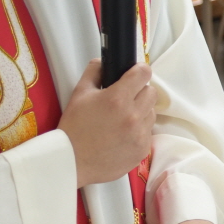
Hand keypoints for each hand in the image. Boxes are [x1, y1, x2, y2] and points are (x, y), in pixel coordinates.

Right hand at [59, 59, 155, 187]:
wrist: (72, 162)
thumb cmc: (74, 128)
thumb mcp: (79, 94)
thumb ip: (94, 72)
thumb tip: (104, 62)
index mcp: (117, 98)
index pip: (144, 73)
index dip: (139, 71)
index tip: (135, 74)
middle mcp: (133, 116)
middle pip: (151, 92)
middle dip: (140, 92)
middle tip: (125, 98)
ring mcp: (139, 135)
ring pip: (151, 113)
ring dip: (141, 111)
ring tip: (122, 118)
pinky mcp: (142, 150)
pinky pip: (148, 133)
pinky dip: (139, 131)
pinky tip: (122, 134)